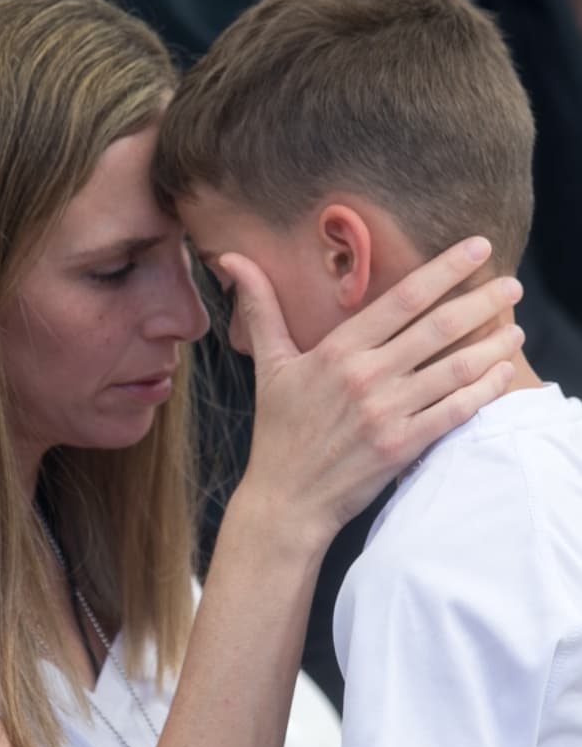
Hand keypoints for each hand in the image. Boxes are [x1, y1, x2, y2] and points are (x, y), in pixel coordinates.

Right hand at [229, 236, 523, 543]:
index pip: (400, 300)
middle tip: (511, 284)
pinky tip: (501, 373)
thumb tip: (230, 260)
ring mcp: (388, 412)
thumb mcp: (269, 364)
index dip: (443, 270)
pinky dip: (485, 389)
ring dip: (493, 345)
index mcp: (336, 352)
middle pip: (438, 328)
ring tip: (515, 329)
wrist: (287, 498)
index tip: (475, 249)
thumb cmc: (278, 429)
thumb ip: (261, 308)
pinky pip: (456, 410)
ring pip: (456, 369)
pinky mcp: (405, 444)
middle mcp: (365, 377)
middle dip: (482, 301)